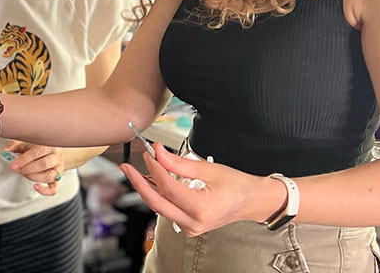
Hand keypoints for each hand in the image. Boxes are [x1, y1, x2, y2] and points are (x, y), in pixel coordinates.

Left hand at [4, 141, 64, 195]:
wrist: (54, 152)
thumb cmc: (39, 147)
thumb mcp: (27, 143)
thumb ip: (16, 146)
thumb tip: (6, 151)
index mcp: (49, 145)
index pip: (38, 152)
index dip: (24, 160)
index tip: (14, 165)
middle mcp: (56, 156)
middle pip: (44, 163)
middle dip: (28, 169)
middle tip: (18, 170)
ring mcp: (58, 169)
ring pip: (49, 176)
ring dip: (34, 177)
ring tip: (24, 174)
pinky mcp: (57, 180)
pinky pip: (54, 188)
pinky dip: (45, 191)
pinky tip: (36, 187)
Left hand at [118, 143, 269, 236]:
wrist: (252, 201)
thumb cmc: (237, 185)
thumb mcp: (208, 168)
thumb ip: (180, 163)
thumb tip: (158, 153)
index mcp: (201, 207)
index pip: (167, 187)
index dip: (154, 168)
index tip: (148, 153)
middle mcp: (194, 222)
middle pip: (156, 202)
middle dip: (139, 183)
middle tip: (127, 167)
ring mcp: (191, 227)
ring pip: (160, 208)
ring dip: (147, 189)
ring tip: (136, 171)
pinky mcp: (189, 227)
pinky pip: (167, 211)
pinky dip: (158, 196)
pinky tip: (152, 182)